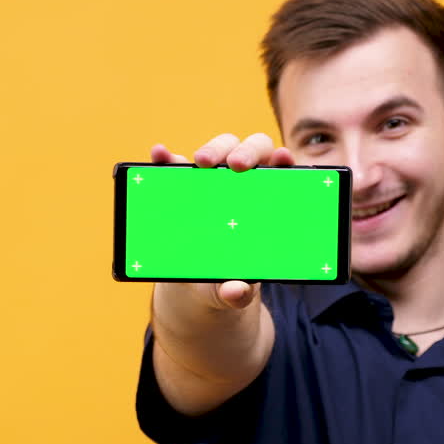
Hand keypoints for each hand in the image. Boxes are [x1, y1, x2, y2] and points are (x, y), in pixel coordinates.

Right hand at [150, 133, 294, 308]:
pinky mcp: (183, 184)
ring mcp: (213, 180)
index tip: (282, 158)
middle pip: (252, 151)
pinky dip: (167, 158)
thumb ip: (238, 292)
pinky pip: (175, 165)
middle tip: (234, 166)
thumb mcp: (234, 288)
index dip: (284, 159)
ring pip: (219, 150)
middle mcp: (245, 182)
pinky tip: (159, 155)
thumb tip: (236, 293)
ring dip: (212, 150)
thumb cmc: (229, 278)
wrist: (201, 282)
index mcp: (268, 202)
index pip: (282, 170)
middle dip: (245, 152)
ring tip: (199, 163)